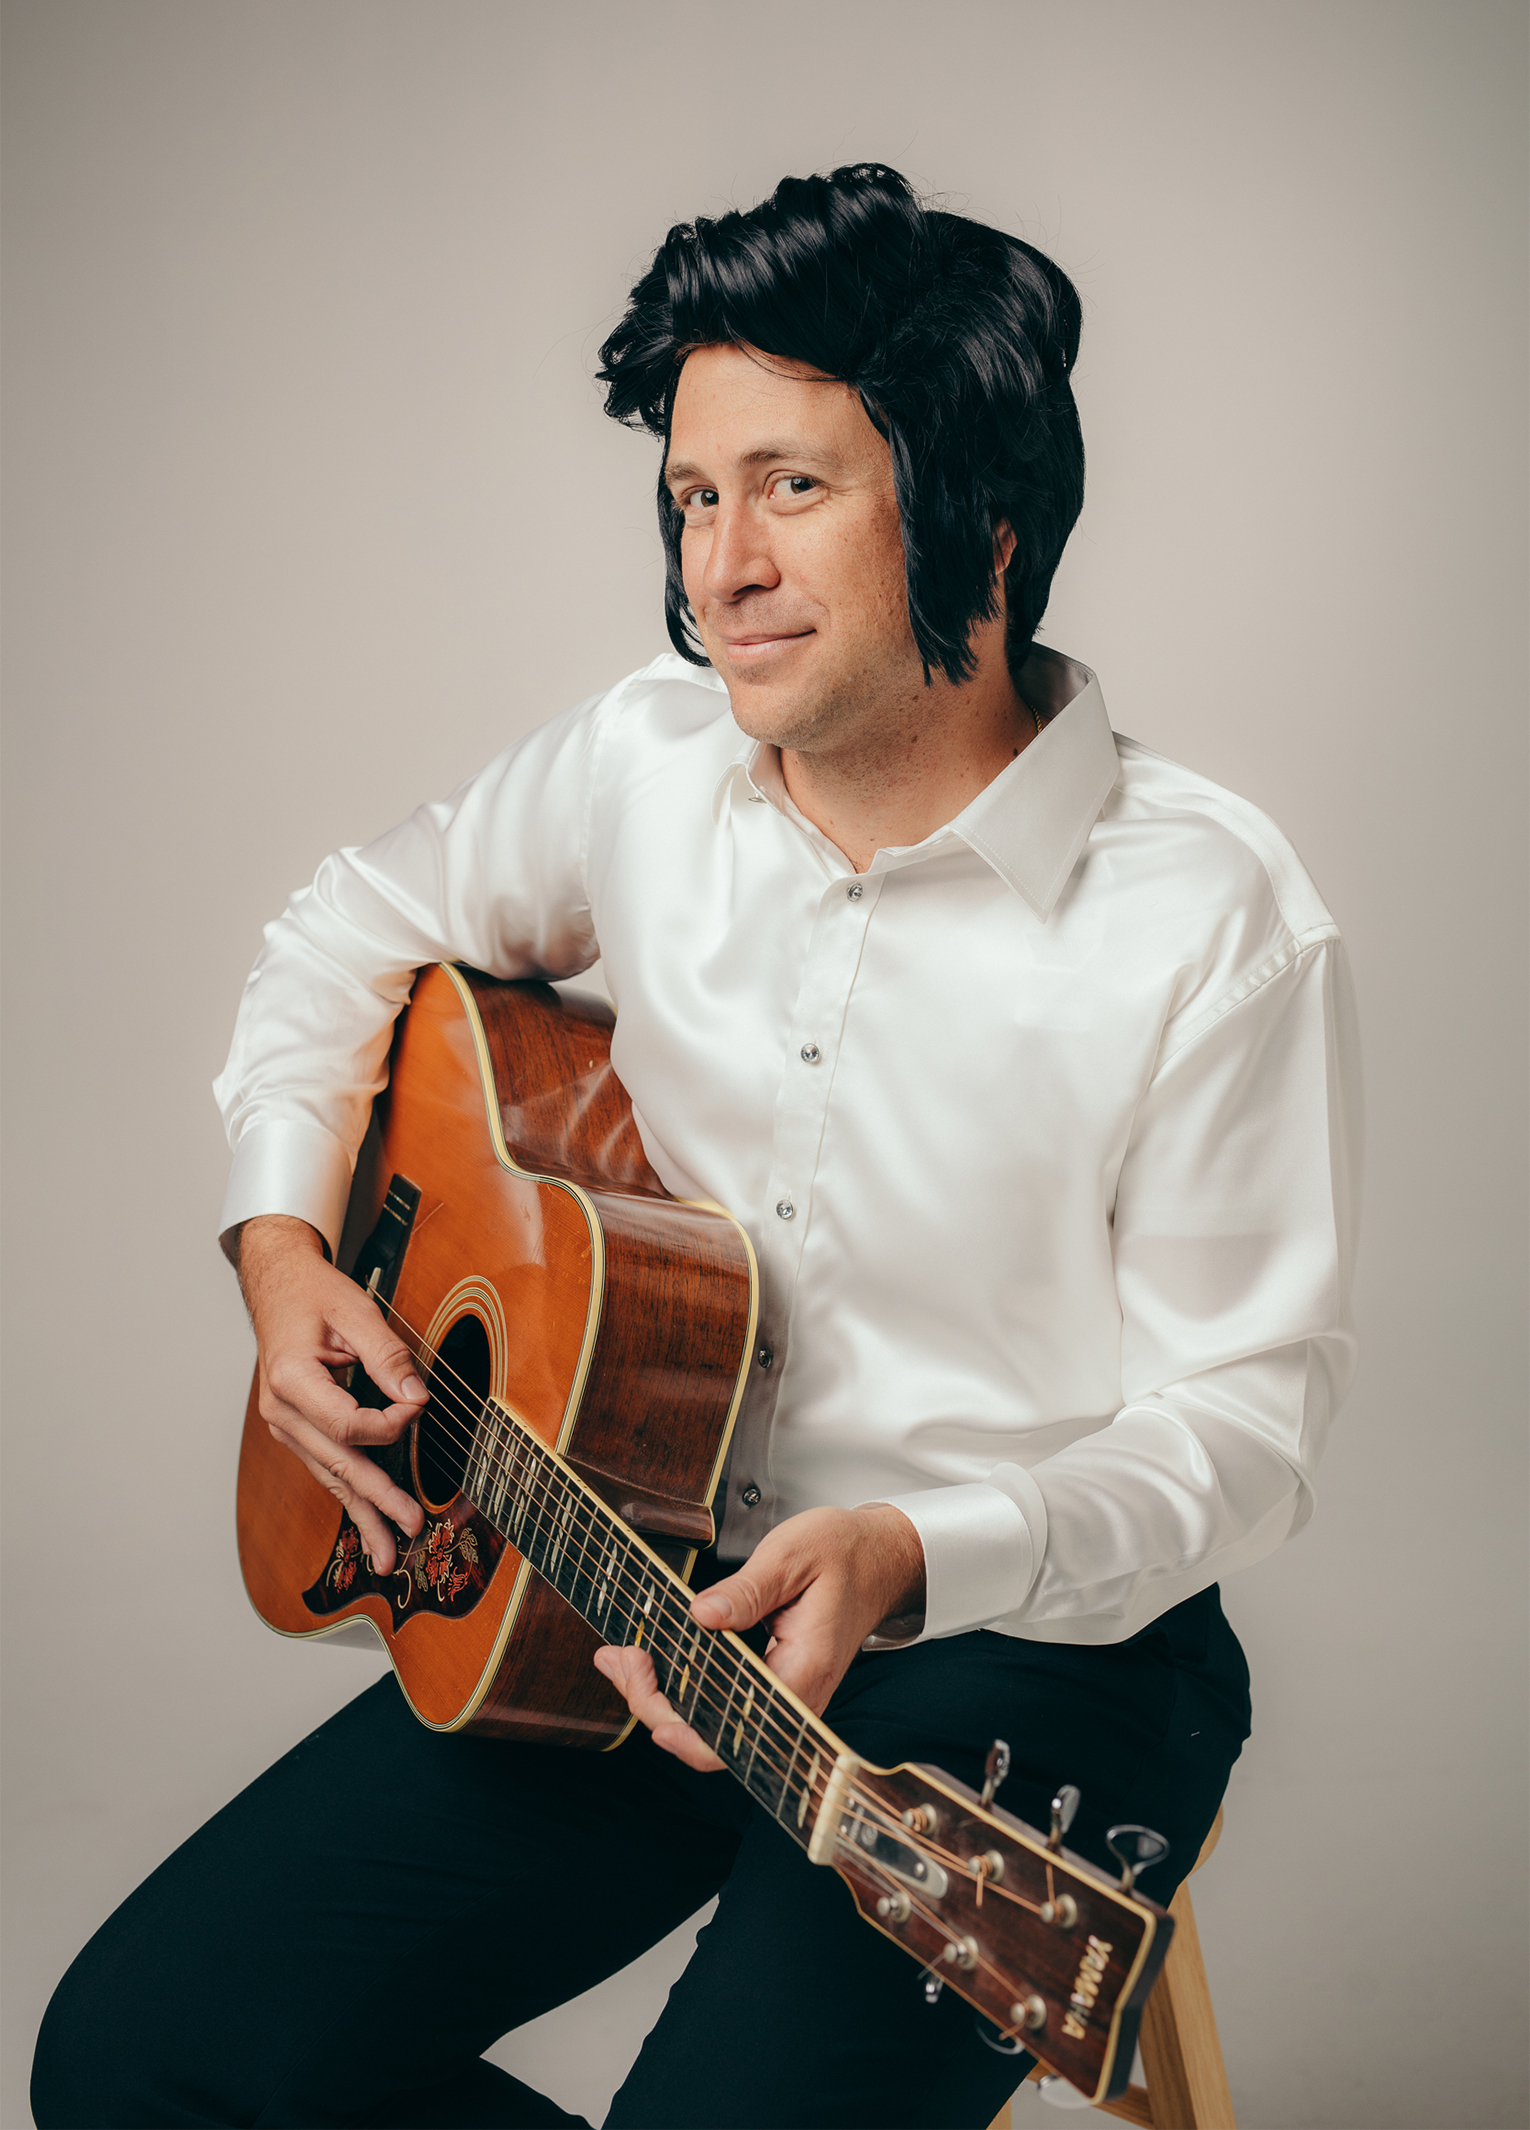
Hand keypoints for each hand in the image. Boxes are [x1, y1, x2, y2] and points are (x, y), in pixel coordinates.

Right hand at [232, 1215, 426, 1572]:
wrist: (278, 1286)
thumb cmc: (313, 1294)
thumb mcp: (354, 1311)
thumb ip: (386, 1354)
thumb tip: (415, 1396)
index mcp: (290, 1381)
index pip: (346, 1423)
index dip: (390, 1422)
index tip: (419, 1403)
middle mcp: (282, 1412)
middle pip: (337, 1464)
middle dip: (377, 1499)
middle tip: (411, 1527)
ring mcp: (287, 1426)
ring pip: (330, 1477)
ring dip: (363, 1514)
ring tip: (389, 1556)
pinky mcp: (298, 1431)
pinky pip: (327, 1468)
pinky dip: (351, 1496)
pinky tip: (369, 1524)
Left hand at [593, 1503, 924, 1771]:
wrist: (878, 1557)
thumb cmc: (842, 1553)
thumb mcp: (792, 1556)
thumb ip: (748, 1590)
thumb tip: (702, 1616)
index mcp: (804, 1670)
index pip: (737, 1731)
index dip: (684, 1730)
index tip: (645, 1687)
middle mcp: (796, 1696)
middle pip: (715, 1736)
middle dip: (656, 1705)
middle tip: (620, 1658)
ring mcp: (784, 1694)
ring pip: (714, 1722)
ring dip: (662, 1697)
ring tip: (620, 1659)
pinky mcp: (772, 1682)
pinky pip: (723, 1701)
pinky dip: (682, 1684)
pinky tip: (651, 1660)